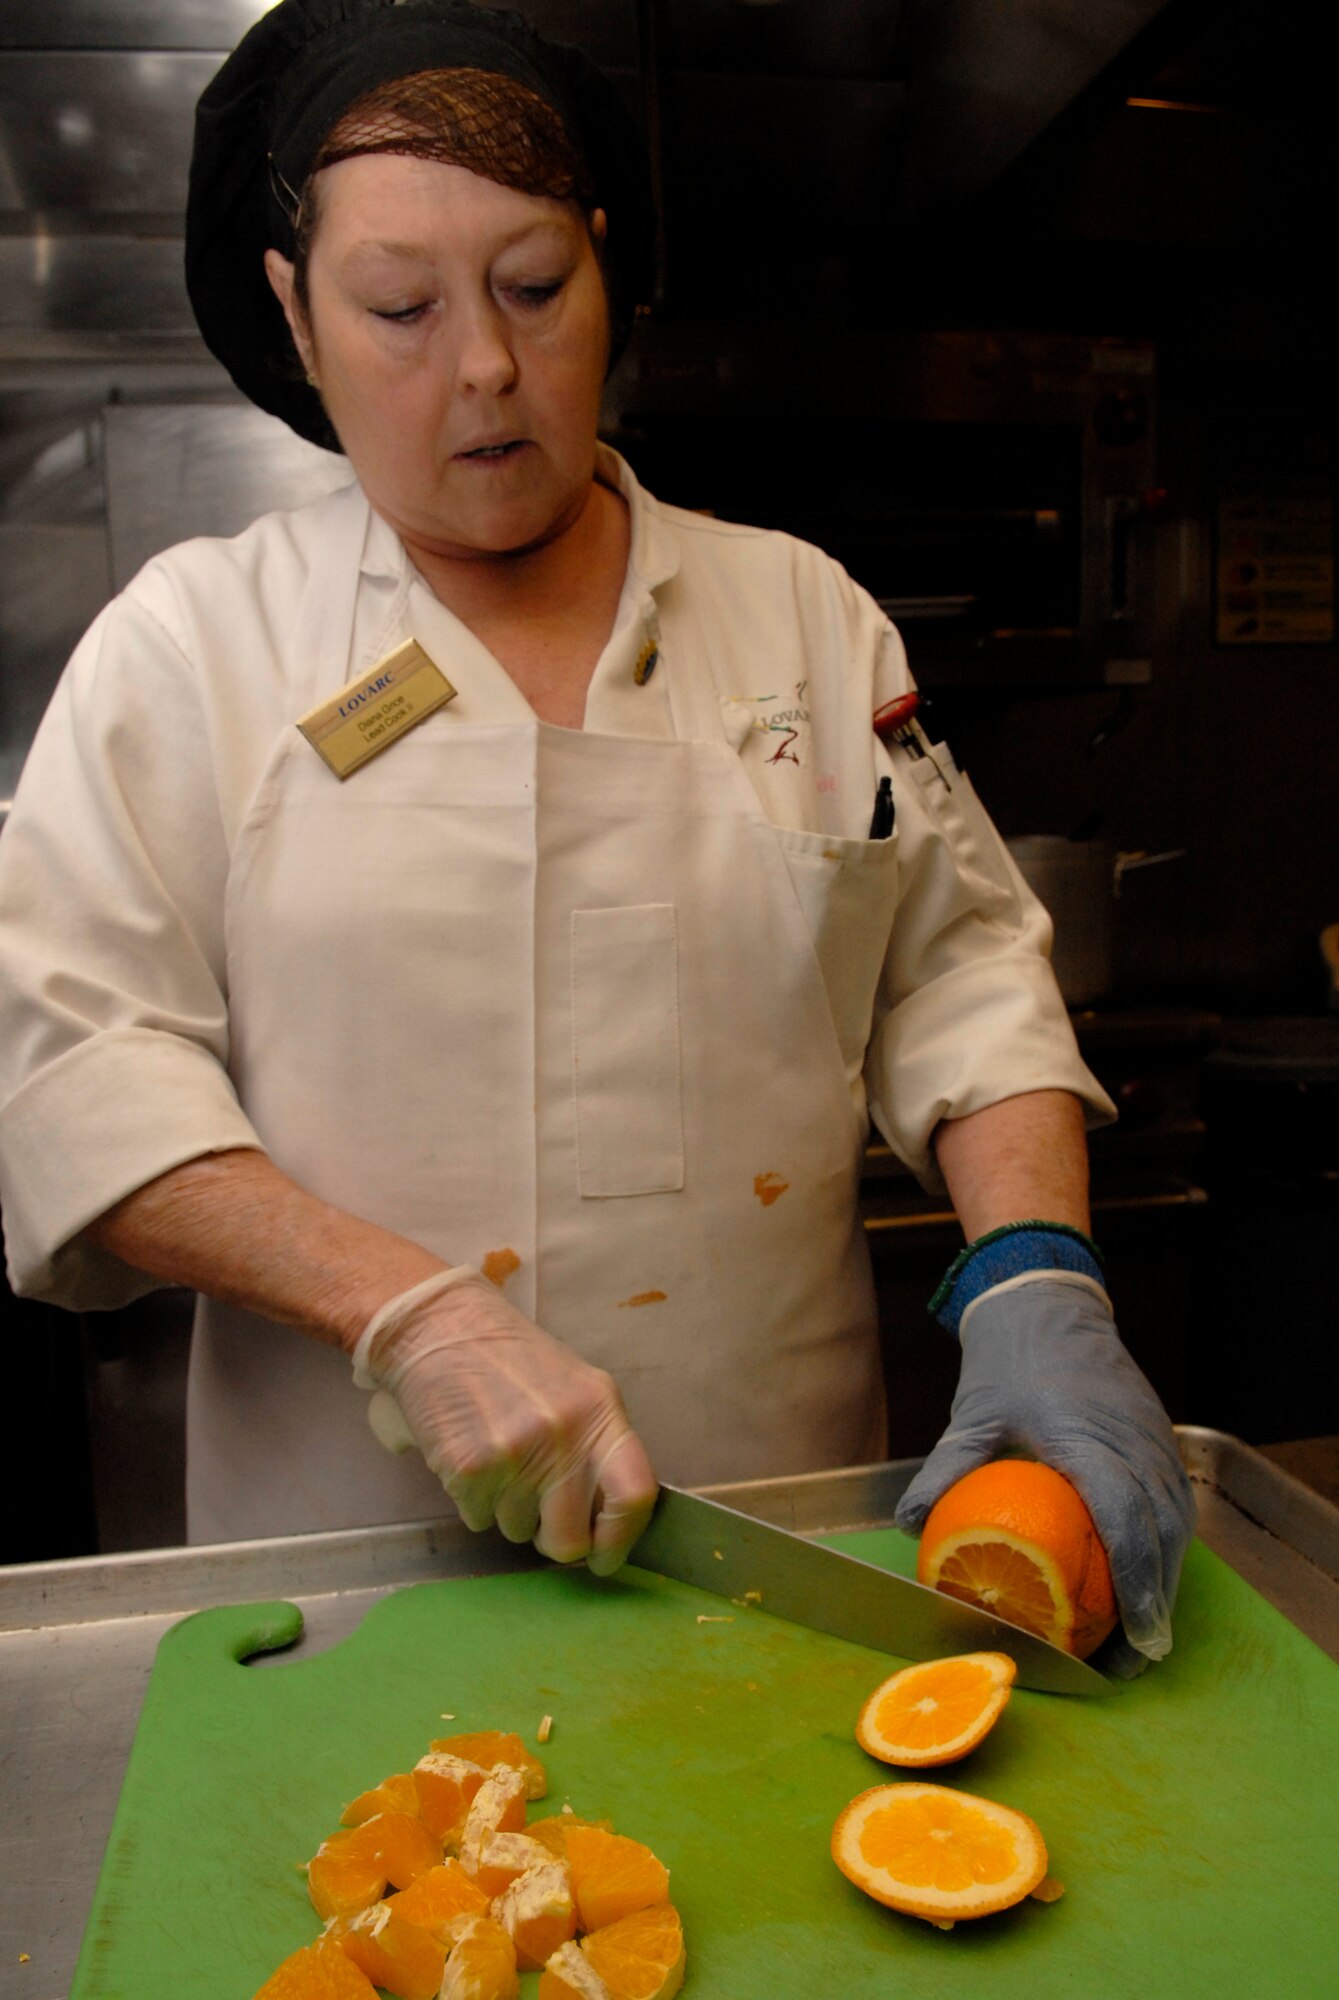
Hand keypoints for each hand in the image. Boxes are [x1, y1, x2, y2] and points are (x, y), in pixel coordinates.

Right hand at [354, 1269, 657, 1574]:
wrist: (441, 1327)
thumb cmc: (510, 1360)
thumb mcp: (573, 1388)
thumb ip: (595, 1444)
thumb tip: (608, 1517)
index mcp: (599, 1410)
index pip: (635, 1494)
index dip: (623, 1539)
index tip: (606, 1557)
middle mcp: (562, 1435)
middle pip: (570, 1538)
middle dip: (554, 1540)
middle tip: (540, 1517)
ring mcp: (514, 1454)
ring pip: (518, 1532)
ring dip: (508, 1511)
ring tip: (497, 1460)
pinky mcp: (469, 1468)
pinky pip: (477, 1519)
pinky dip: (472, 1501)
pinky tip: (469, 1456)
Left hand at [896, 1278, 1195, 1669]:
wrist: (1050, 1304)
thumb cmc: (1010, 1361)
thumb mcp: (974, 1415)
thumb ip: (946, 1469)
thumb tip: (908, 1524)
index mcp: (1087, 1437)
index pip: (1123, 1517)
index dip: (1132, 1581)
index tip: (1132, 1636)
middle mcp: (1133, 1442)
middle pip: (1162, 1535)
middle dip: (1153, 1605)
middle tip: (1129, 1663)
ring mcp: (1154, 1440)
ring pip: (1177, 1525)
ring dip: (1165, 1584)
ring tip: (1138, 1641)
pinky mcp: (1161, 1440)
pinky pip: (1175, 1504)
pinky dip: (1166, 1551)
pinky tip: (1145, 1588)